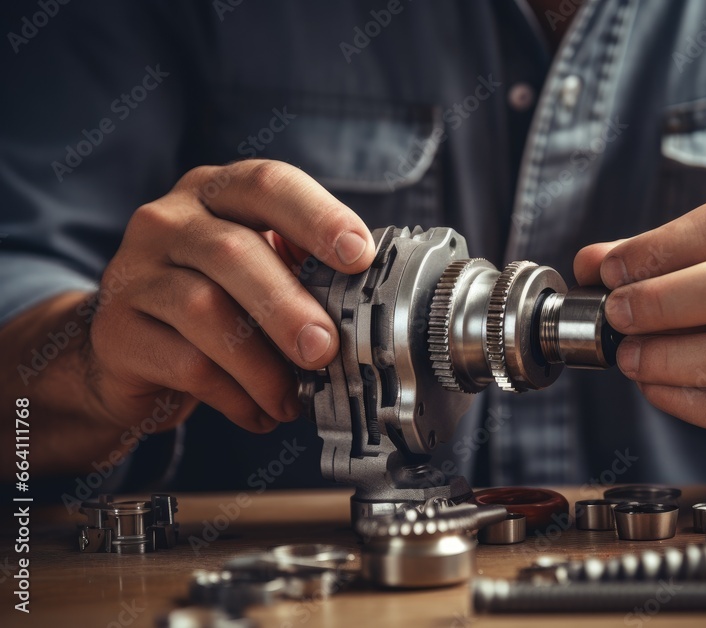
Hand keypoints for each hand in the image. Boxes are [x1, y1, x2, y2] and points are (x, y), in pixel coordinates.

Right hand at [86, 160, 373, 434]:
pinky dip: (235, 394)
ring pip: (204, 310)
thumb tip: (373, 305)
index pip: (268, 184)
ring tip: (293, 399)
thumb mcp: (260, 271)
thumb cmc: (217, 302)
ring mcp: (134, 272)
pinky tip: (260, 412)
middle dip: (288, 305)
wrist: (131, 351)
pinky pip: (185, 363)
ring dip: (262, 363)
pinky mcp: (116, 331)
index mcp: (218, 193)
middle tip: (325, 348)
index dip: (318, 216)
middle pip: (231, 251)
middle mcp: (169, 220)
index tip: (359, 255)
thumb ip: (307, 272)